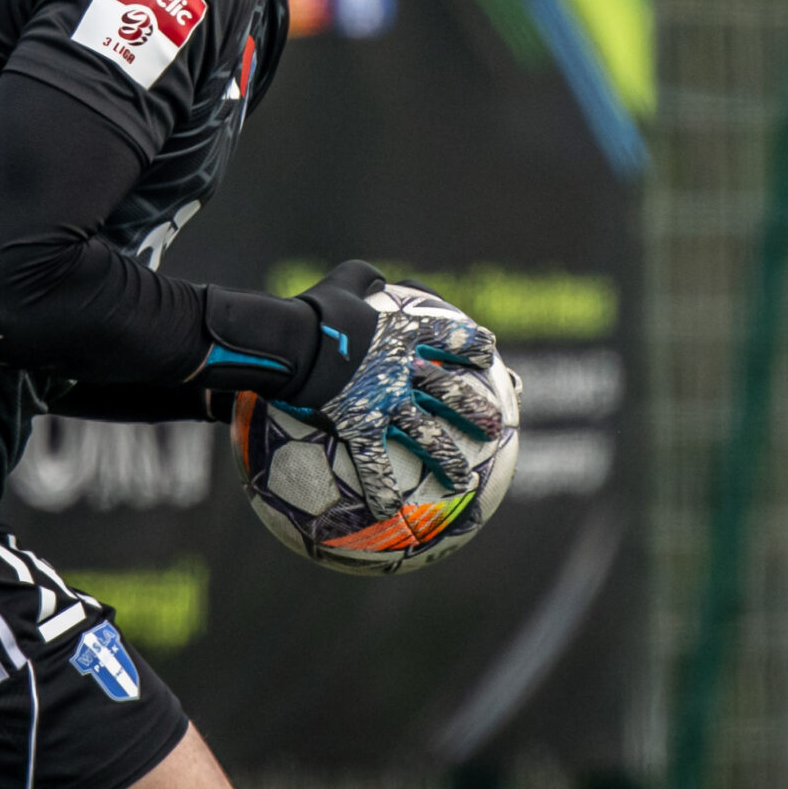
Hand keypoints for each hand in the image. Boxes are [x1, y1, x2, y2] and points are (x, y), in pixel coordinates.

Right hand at [288, 266, 502, 515]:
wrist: (290, 341)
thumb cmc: (312, 311)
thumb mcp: (340, 283)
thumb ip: (362, 276)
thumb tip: (377, 275)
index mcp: (401, 334)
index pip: (447, 337)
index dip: (470, 346)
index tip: (490, 354)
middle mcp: (402, 370)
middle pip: (448, 391)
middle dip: (475, 409)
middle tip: (497, 427)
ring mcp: (385, 401)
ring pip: (425, 433)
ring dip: (447, 459)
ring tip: (465, 482)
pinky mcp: (360, 425)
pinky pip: (374, 463)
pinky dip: (382, 488)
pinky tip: (391, 513)